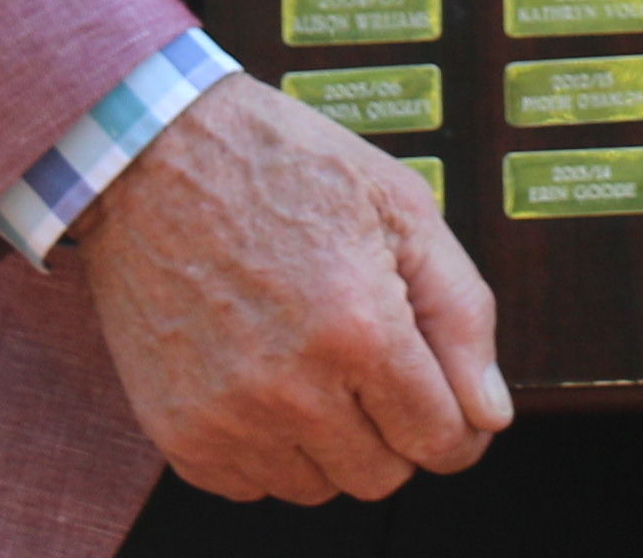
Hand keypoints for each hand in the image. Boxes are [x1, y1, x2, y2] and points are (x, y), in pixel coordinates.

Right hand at [72, 73, 509, 501]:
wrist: (153, 154)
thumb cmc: (280, 164)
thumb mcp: (401, 205)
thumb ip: (462, 313)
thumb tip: (489, 412)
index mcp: (360, 330)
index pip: (442, 442)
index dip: (458, 424)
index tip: (446, 401)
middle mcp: (293, 390)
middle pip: (382, 477)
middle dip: (394, 431)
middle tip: (372, 366)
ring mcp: (228, 418)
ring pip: (317, 488)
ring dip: (330, 442)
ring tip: (312, 363)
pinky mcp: (178, 432)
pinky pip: (250, 483)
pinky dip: (267, 446)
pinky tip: (263, 378)